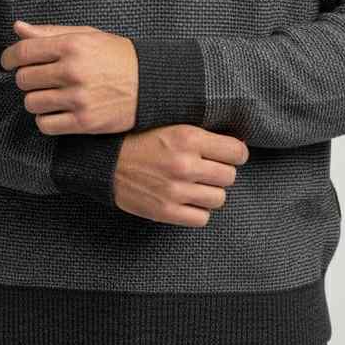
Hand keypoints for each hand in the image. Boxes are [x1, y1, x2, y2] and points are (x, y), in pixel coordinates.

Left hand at [0, 19, 138, 134]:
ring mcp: (78, 98)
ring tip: (51, 95)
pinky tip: (57, 111)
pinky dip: (46, 119)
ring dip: (37, 100)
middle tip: (40, 79)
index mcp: (72, 45)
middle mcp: (73, 71)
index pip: (23, 52)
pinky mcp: (84, 122)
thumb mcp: (86, 36)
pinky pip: (45, 124)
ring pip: (31, 103)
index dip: (9, 58)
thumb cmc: (116, 56)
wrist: (152, 83)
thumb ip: (49, 32)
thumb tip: (17, 28)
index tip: (9, 62)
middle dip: (27, 79)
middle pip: (23, 79)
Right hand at [114, 125, 249, 226]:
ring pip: (219, 199)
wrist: (106, 161)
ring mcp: (175, 190)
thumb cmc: (141, 140)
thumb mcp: (172, 126)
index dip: (235, 154)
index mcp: (188, 138)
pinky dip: (197, 211)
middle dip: (221, 172)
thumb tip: (238, 143)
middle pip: (230, 176)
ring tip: (195, 185)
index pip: (237, 152)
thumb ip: (203, 135)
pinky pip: (201, 218)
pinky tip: (186, 200)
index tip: (228, 155)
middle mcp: (185, 164)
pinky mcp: (165, 211)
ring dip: (210, 192)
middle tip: (207, 169)